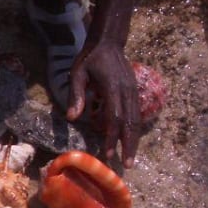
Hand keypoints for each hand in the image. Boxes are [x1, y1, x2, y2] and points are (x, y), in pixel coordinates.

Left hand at [65, 41, 140, 168]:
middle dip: (128, 145)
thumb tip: (72, 118)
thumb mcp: (77, 74)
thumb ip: (76, 95)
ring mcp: (133, 91)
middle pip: (130, 123)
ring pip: (136, 120)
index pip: (114, 117)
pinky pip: (136, 114)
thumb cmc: (89, 59)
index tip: (109, 154)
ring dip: (134, 140)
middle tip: (127, 165)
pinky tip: (130, 142)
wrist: (108, 42)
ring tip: (130, 158)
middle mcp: (127, 91)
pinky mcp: (135, 92)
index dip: (112, 137)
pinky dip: (133, 130)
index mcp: (112, 88)